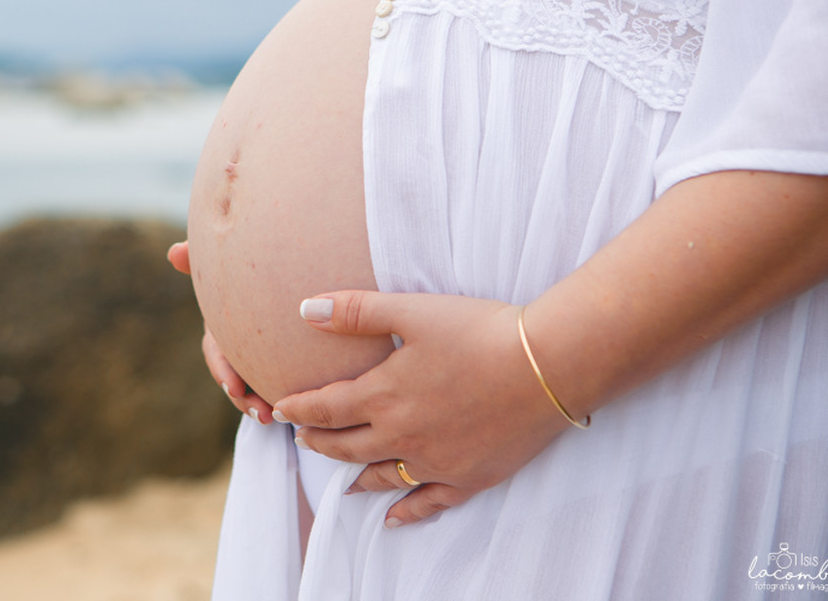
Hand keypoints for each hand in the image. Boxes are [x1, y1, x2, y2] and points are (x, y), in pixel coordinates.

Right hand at [167, 241, 274, 423]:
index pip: (217, 351)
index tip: (234, 388)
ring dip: (261, 404)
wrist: (287, 262)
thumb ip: (202, 257)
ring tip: (277, 416)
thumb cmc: (251, 263)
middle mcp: (237, 342)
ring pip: (255, 385)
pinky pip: (276, 382)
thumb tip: (173, 252)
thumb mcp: (229, 265)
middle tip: (262, 414)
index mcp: (224, 324)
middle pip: (236, 377)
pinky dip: (282, 394)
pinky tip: (301, 408)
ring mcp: (256, 353)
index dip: (223, 370)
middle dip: (244, 398)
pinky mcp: (278, 359)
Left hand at [274, 291, 571, 526]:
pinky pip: (429, 502)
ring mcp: (436, 462)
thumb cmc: (481, 331)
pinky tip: (393, 519)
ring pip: (382, 477)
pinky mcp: (470, 477)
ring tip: (339, 480)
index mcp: (384, 396)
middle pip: (347, 447)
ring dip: (355, 476)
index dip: (299, 411)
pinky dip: (407, 511)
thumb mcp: (413, 310)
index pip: (326, 409)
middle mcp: (403, 436)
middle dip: (320, 443)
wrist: (547, 365)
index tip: (280, 412)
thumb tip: (307, 308)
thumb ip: (356, 311)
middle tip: (302, 440)